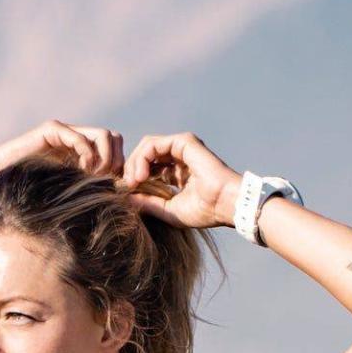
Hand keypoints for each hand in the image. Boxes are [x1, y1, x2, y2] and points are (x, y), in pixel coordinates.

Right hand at [0, 119, 124, 180]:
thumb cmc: (29, 190)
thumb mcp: (66, 189)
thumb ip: (87, 187)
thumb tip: (117, 197)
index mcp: (82, 151)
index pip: (115, 147)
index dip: (120, 164)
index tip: (116, 186)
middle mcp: (76, 137)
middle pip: (114, 137)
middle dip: (117, 160)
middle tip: (108, 180)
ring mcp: (65, 132)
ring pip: (103, 135)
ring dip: (105, 158)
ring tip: (95, 175)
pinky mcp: (52, 130)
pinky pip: (80, 138)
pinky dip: (87, 155)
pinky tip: (82, 170)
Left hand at [120, 132, 241, 229]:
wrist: (225, 204)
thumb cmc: (205, 211)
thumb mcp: (168, 210)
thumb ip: (148, 203)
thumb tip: (126, 199)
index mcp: (177, 173)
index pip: (149, 168)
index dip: (134, 179)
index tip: (127, 193)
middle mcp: (179, 158)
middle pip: (145, 155)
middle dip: (131, 169)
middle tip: (127, 186)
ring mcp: (182, 148)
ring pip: (147, 147)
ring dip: (134, 163)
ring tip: (133, 181)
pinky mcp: (184, 142)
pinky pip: (153, 144)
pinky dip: (142, 158)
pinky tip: (140, 175)